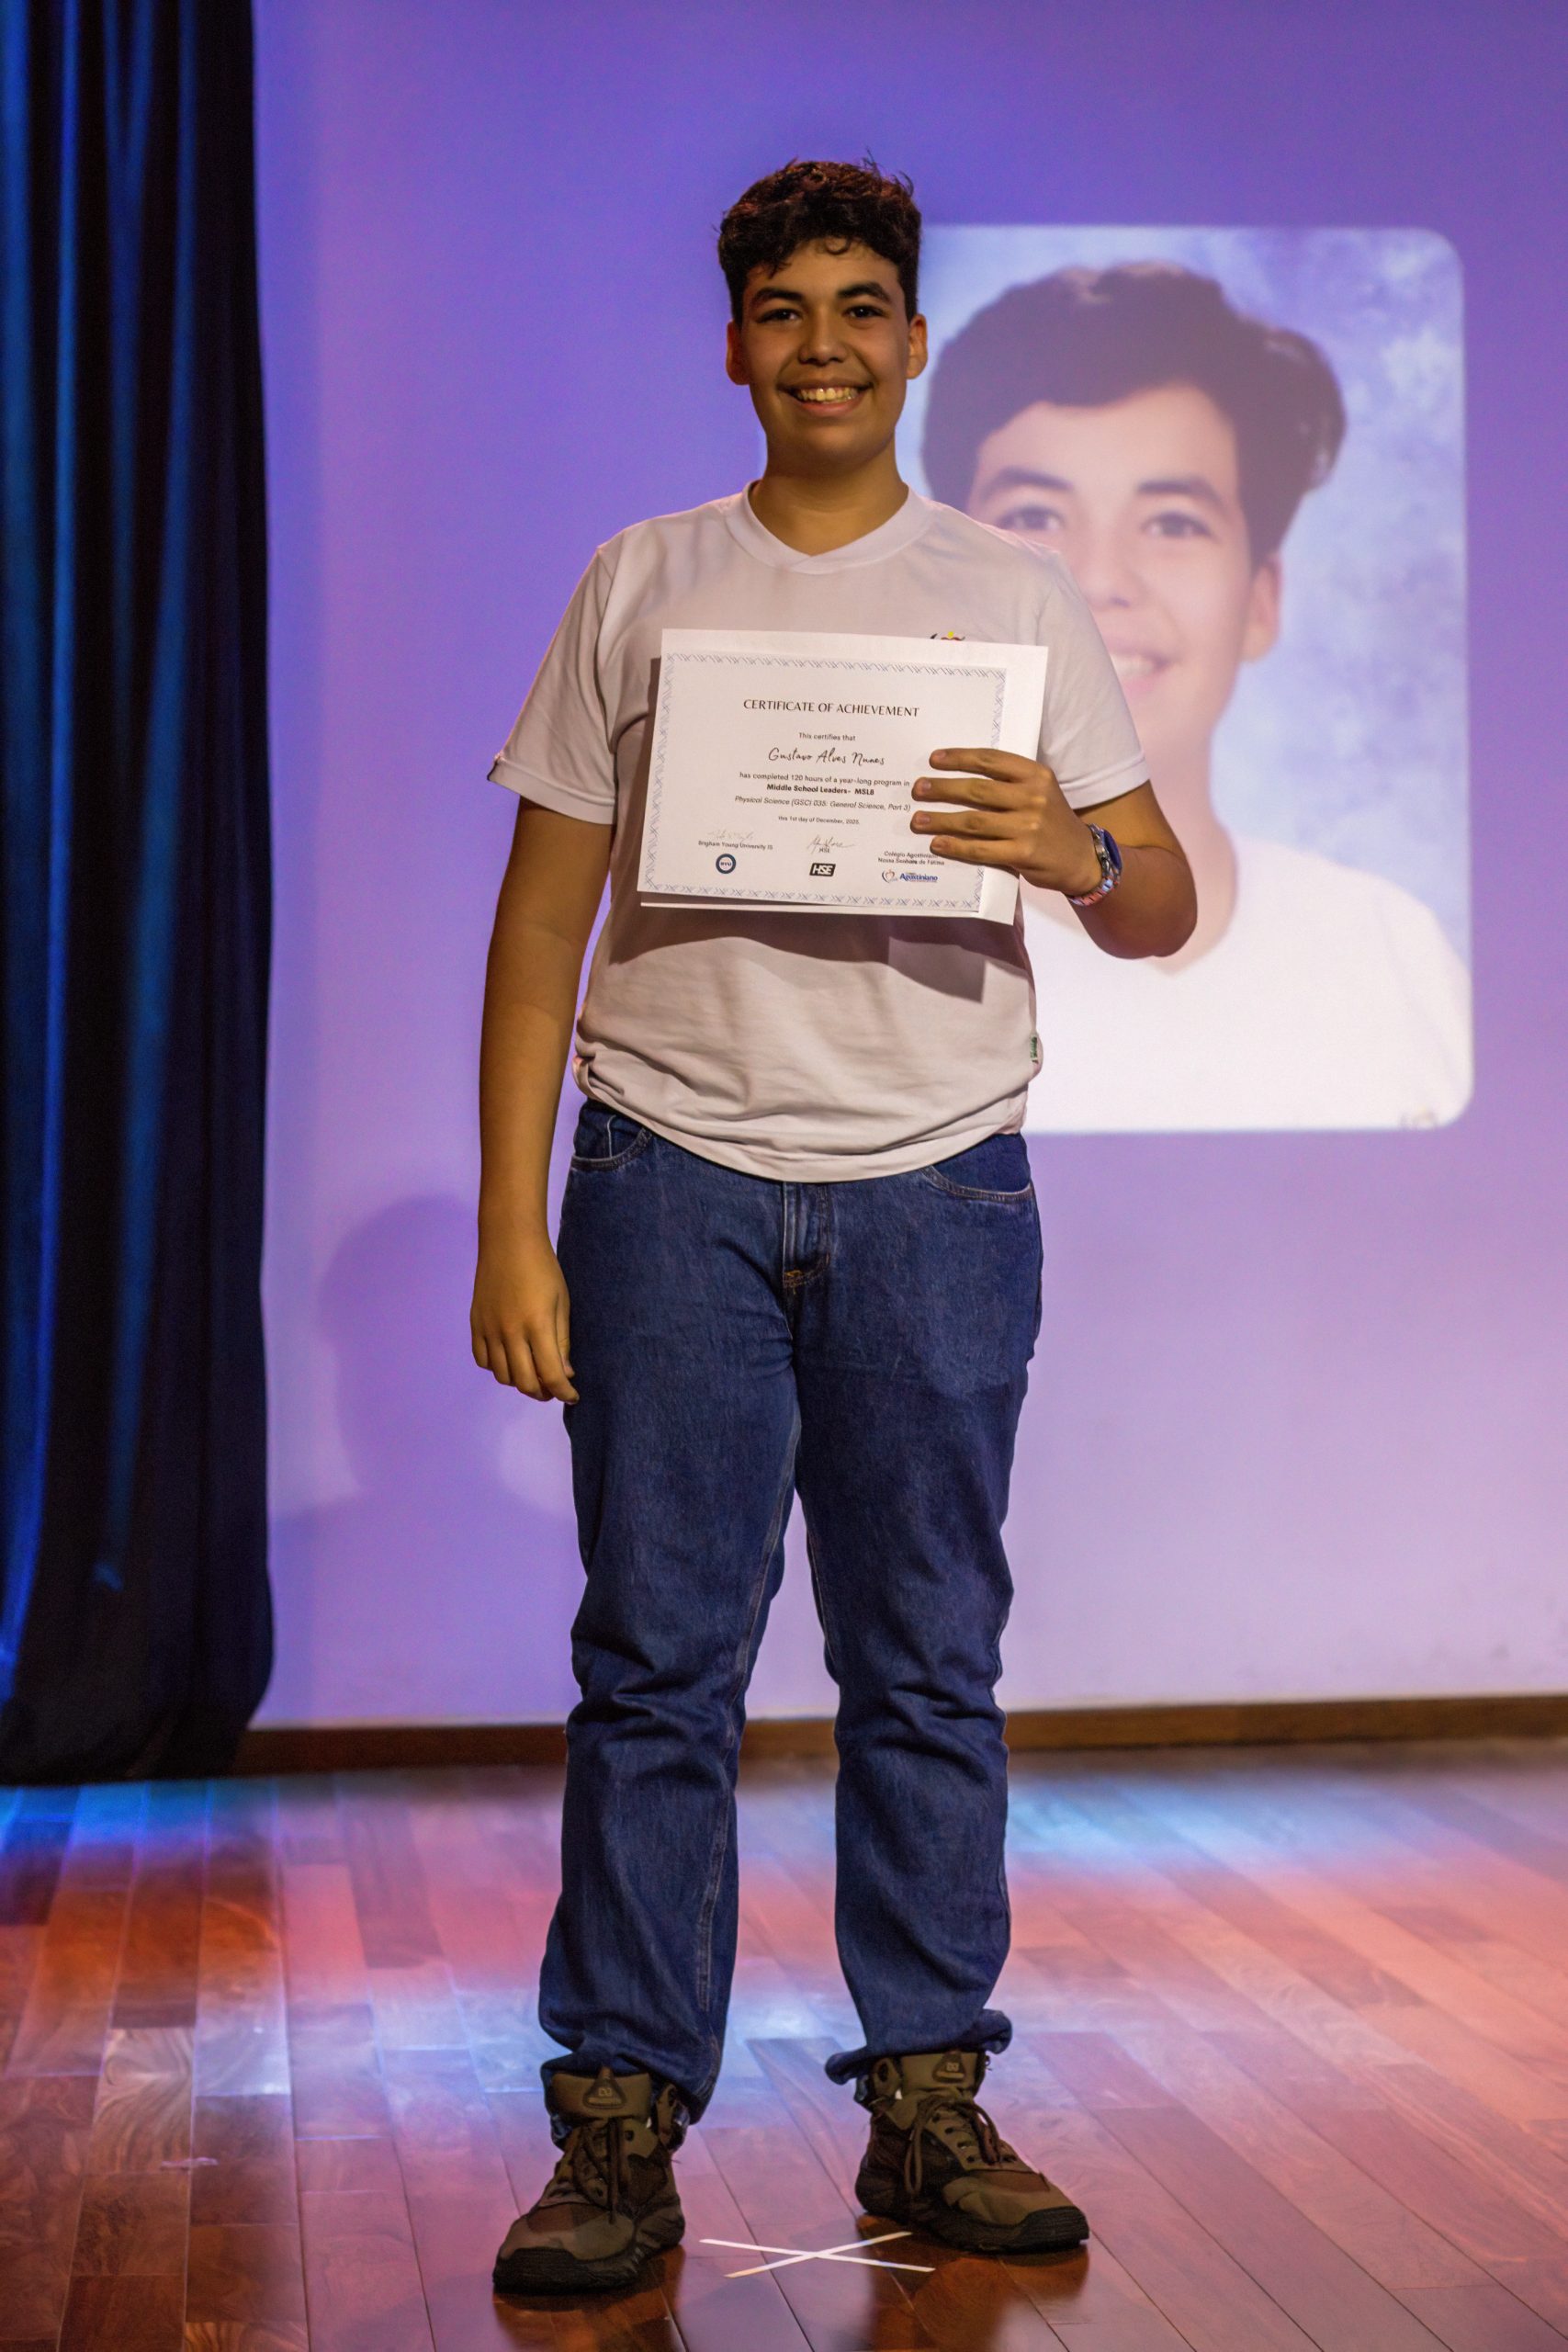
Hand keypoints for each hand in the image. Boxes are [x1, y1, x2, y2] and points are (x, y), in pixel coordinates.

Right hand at [471, 1226, 577, 1402]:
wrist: (508, 1242)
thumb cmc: (543, 1269)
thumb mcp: (561, 1303)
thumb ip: (562, 1341)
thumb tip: (565, 1374)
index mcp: (537, 1325)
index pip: (550, 1374)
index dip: (564, 1392)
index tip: (572, 1396)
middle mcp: (510, 1332)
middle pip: (525, 1382)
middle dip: (543, 1392)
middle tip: (554, 1389)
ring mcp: (489, 1330)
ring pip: (503, 1376)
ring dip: (520, 1382)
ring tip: (533, 1374)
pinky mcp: (475, 1324)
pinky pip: (483, 1360)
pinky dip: (497, 1368)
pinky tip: (510, 1359)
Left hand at [913, 747, 1103, 896]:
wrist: (1082, 858)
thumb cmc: (1052, 822)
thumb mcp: (1040, 792)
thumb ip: (1009, 783)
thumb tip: (960, 778)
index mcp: (1036, 775)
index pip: (991, 760)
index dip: (960, 758)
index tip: (934, 759)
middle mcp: (1033, 797)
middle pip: (977, 790)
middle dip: (943, 788)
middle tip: (918, 789)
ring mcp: (1028, 827)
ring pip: (974, 821)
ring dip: (941, 820)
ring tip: (918, 819)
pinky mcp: (1022, 853)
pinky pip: (980, 849)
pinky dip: (955, 846)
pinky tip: (937, 843)